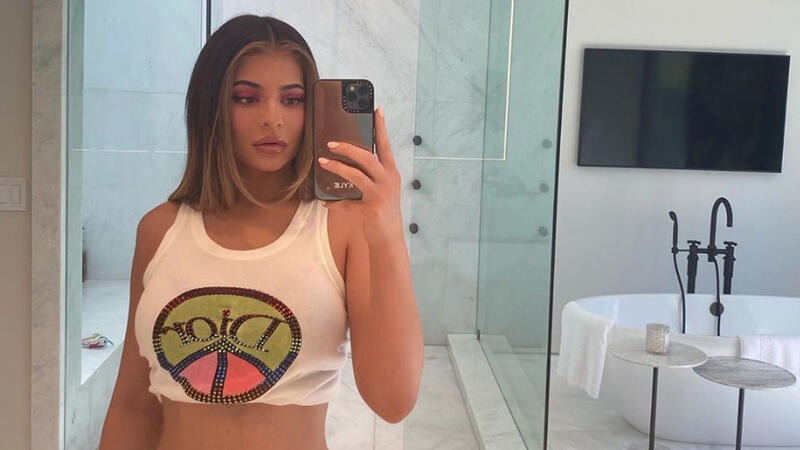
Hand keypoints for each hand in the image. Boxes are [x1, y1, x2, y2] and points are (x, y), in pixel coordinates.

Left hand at [317, 106, 403, 247]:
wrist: (388, 239)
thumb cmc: (381, 211)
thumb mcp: (380, 190)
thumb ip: (370, 175)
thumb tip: (348, 161)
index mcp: (391, 173)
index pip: (385, 145)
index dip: (381, 127)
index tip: (376, 109)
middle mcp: (388, 180)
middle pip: (367, 157)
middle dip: (348, 148)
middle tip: (331, 143)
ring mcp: (381, 194)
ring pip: (356, 175)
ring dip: (337, 167)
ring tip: (323, 162)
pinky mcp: (371, 209)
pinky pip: (347, 203)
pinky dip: (334, 202)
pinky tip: (325, 202)